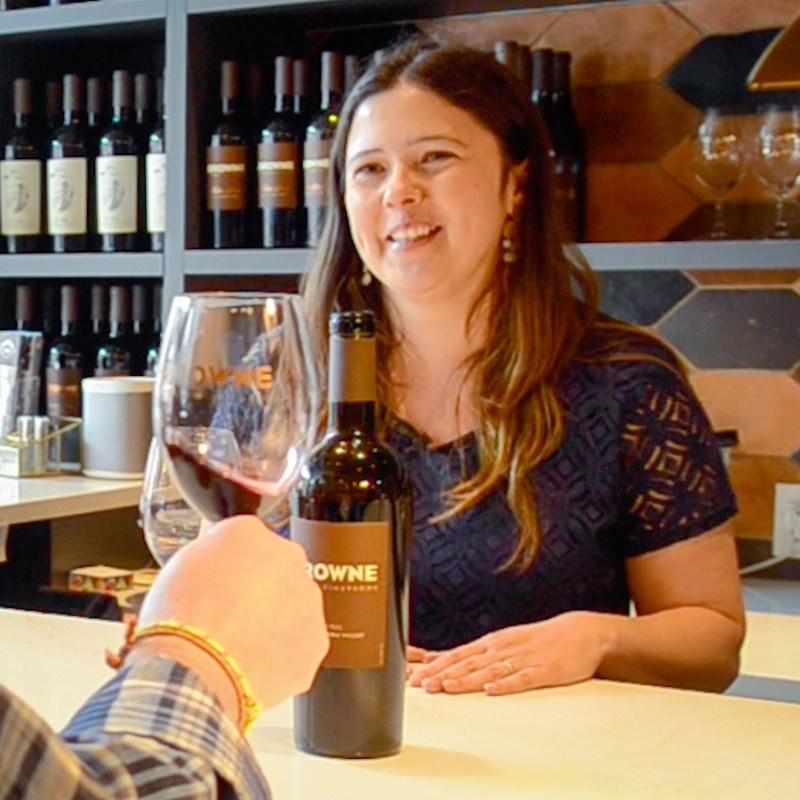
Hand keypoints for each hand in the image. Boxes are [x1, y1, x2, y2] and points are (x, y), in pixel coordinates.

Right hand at [136, 515, 328, 709]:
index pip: (246, 542)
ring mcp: (306, 598)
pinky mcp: (316, 638)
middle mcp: (285, 556)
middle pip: (275, 571)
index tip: (222, 585)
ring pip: (293, 606)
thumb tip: (217, 561)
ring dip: (275, 621)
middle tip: (231, 618)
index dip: (231, 568)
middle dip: (260, 592)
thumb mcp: (178, 568)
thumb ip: (209, 555)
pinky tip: (255, 664)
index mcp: (248, 532)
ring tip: (239, 646)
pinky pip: (301, 644)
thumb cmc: (180, 623)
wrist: (196, 672)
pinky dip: (284, 655)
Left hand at [407, 612, 613, 695]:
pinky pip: (522, 679)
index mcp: (493, 643)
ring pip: (490, 671)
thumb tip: (443, 662)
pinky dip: (506, 684)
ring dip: (467, 680)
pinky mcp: (544, 671)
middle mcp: (503, 650)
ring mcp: (523, 660)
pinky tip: (493, 690)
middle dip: (443, 675)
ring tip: (447, 688)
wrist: (580, 633)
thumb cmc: (539, 640)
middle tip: (422, 685)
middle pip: (469, 664)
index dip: (436, 667)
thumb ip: (476, 655)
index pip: (458, 655)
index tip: (415, 678)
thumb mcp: (504, 642)